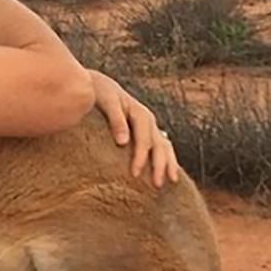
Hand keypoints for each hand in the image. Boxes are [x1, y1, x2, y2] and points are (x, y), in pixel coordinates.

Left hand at [89, 70, 180, 187]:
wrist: (98, 85)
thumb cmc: (99, 92)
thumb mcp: (106, 101)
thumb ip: (116, 120)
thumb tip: (123, 143)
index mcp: (140, 113)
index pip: (144, 139)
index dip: (141, 157)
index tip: (135, 174)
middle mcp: (148, 120)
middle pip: (159, 144)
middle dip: (160, 165)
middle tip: (157, 185)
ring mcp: (149, 125)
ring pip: (165, 145)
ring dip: (169, 163)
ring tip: (172, 181)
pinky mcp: (146, 131)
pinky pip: (161, 145)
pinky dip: (166, 158)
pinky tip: (169, 170)